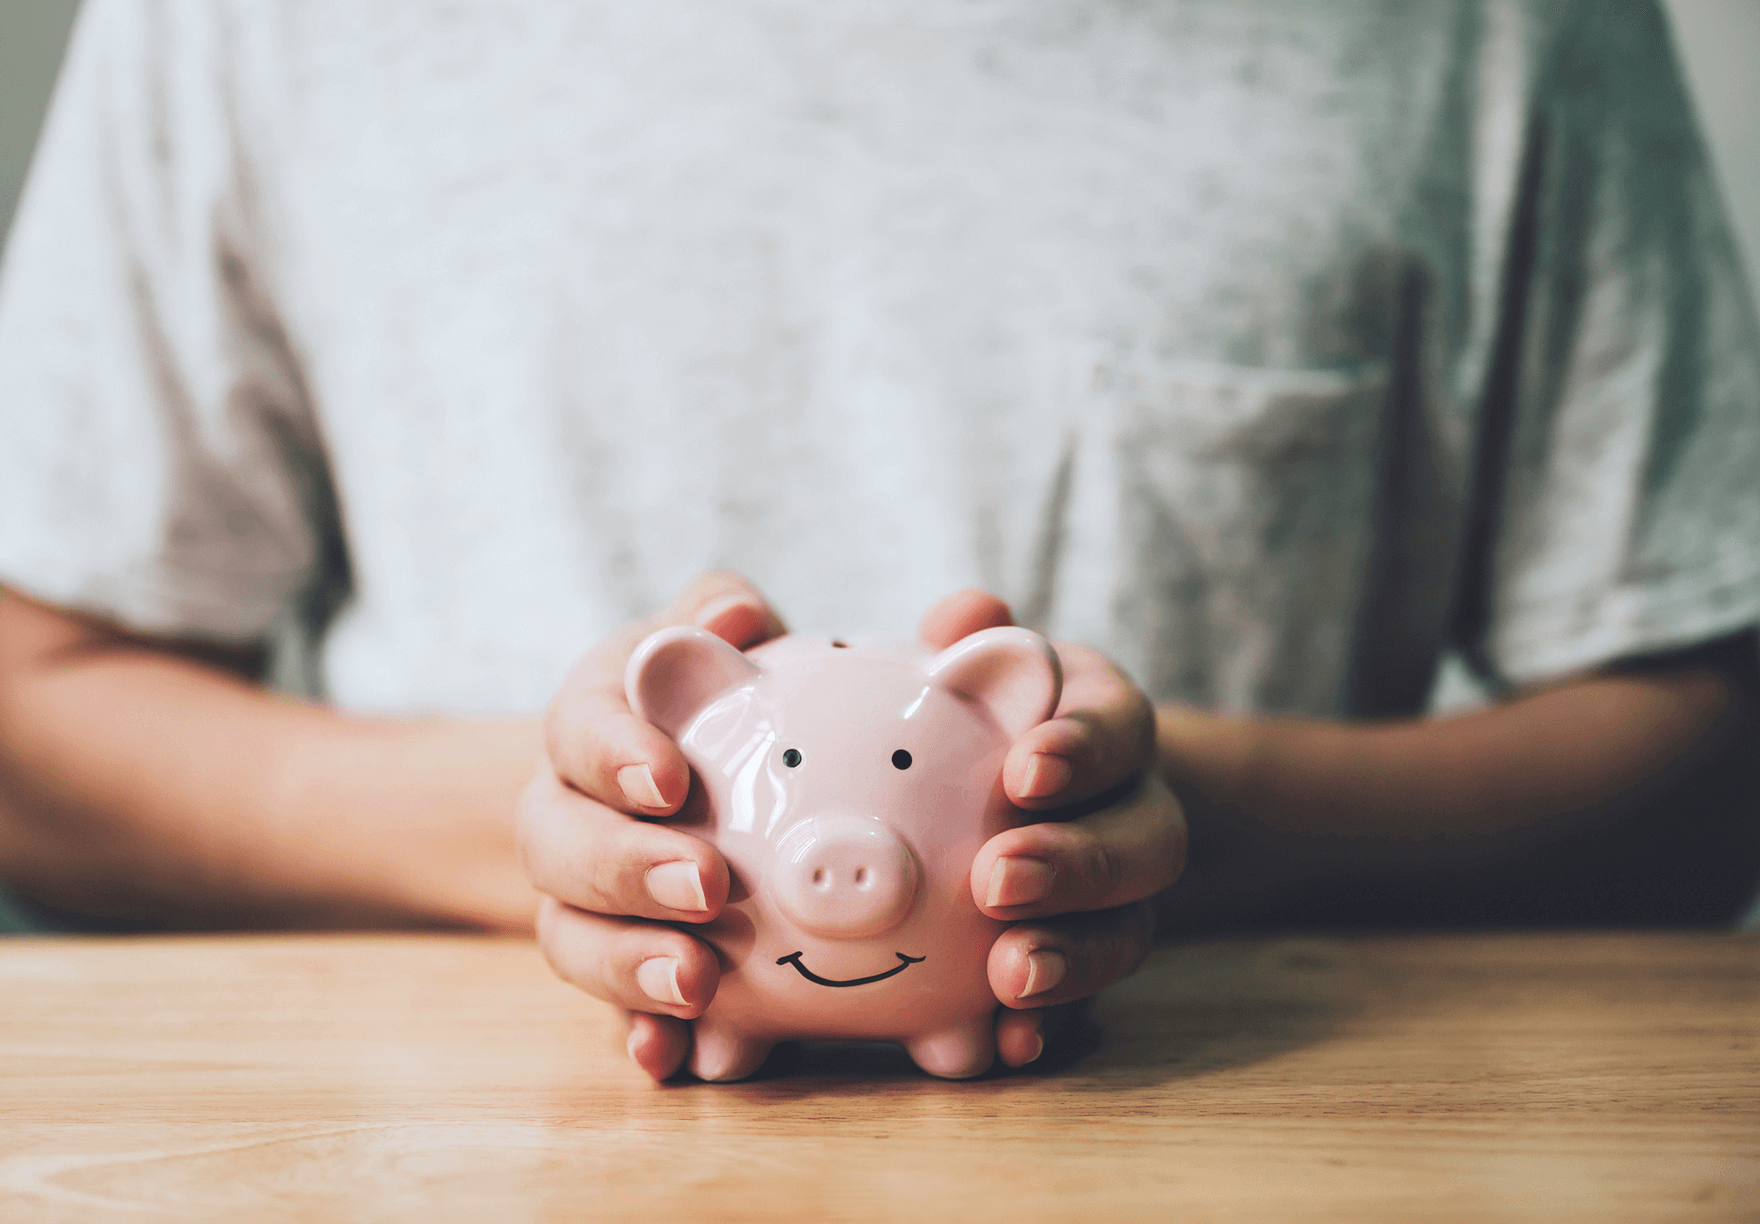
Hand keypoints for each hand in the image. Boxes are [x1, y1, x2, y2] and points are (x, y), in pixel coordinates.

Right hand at [519, 571, 786, 1078]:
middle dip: (626, 869)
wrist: (670, 778)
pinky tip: (671, 1059)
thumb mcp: (707, 640)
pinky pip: (608, 1010)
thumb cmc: (704, 695)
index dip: (614, 755)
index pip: (578, 730)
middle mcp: (564, 813)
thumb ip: (720, 613)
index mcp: (589, 724)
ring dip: (627, 966)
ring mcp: (579, 899)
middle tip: (707, 886)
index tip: (671, 779)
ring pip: (570, 937)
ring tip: (699, 983)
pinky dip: (635, 1034)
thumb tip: (733, 618)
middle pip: (559, 847)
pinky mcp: (613, 963)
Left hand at [922, 592, 1186, 1067]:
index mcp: (1104, 723)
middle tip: (997, 878)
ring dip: (1074, 956)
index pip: (1118, 726)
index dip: (1084, 749)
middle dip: (1078, 863)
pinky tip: (1010, 1047)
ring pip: (1130, 929)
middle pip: (1145, 839)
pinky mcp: (1090, 958)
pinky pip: (1089, 1001)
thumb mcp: (975, 662)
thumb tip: (969, 615)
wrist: (1017, 789)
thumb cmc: (978, 710)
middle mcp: (1132, 807)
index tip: (1025, 768)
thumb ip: (968, 636)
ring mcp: (1121, 895)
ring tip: (1009, 977)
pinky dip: (1055, 1025)